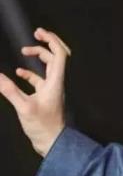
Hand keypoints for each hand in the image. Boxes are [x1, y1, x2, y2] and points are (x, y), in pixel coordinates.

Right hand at [0, 27, 69, 156]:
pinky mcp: (46, 96)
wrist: (52, 142)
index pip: (60, 54)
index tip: (38, 32)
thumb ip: (9, 90)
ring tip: (24, 52)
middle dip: (47, 43)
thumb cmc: (42, 126)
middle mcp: (56, 82)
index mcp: (56, 81)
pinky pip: (40, 79)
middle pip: (57, 56)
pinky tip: (19, 73)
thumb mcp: (23, 107)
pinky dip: (31, 73)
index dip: (52, 40)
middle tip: (35, 34)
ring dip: (38, 57)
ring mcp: (52, 89)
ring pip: (48, 67)